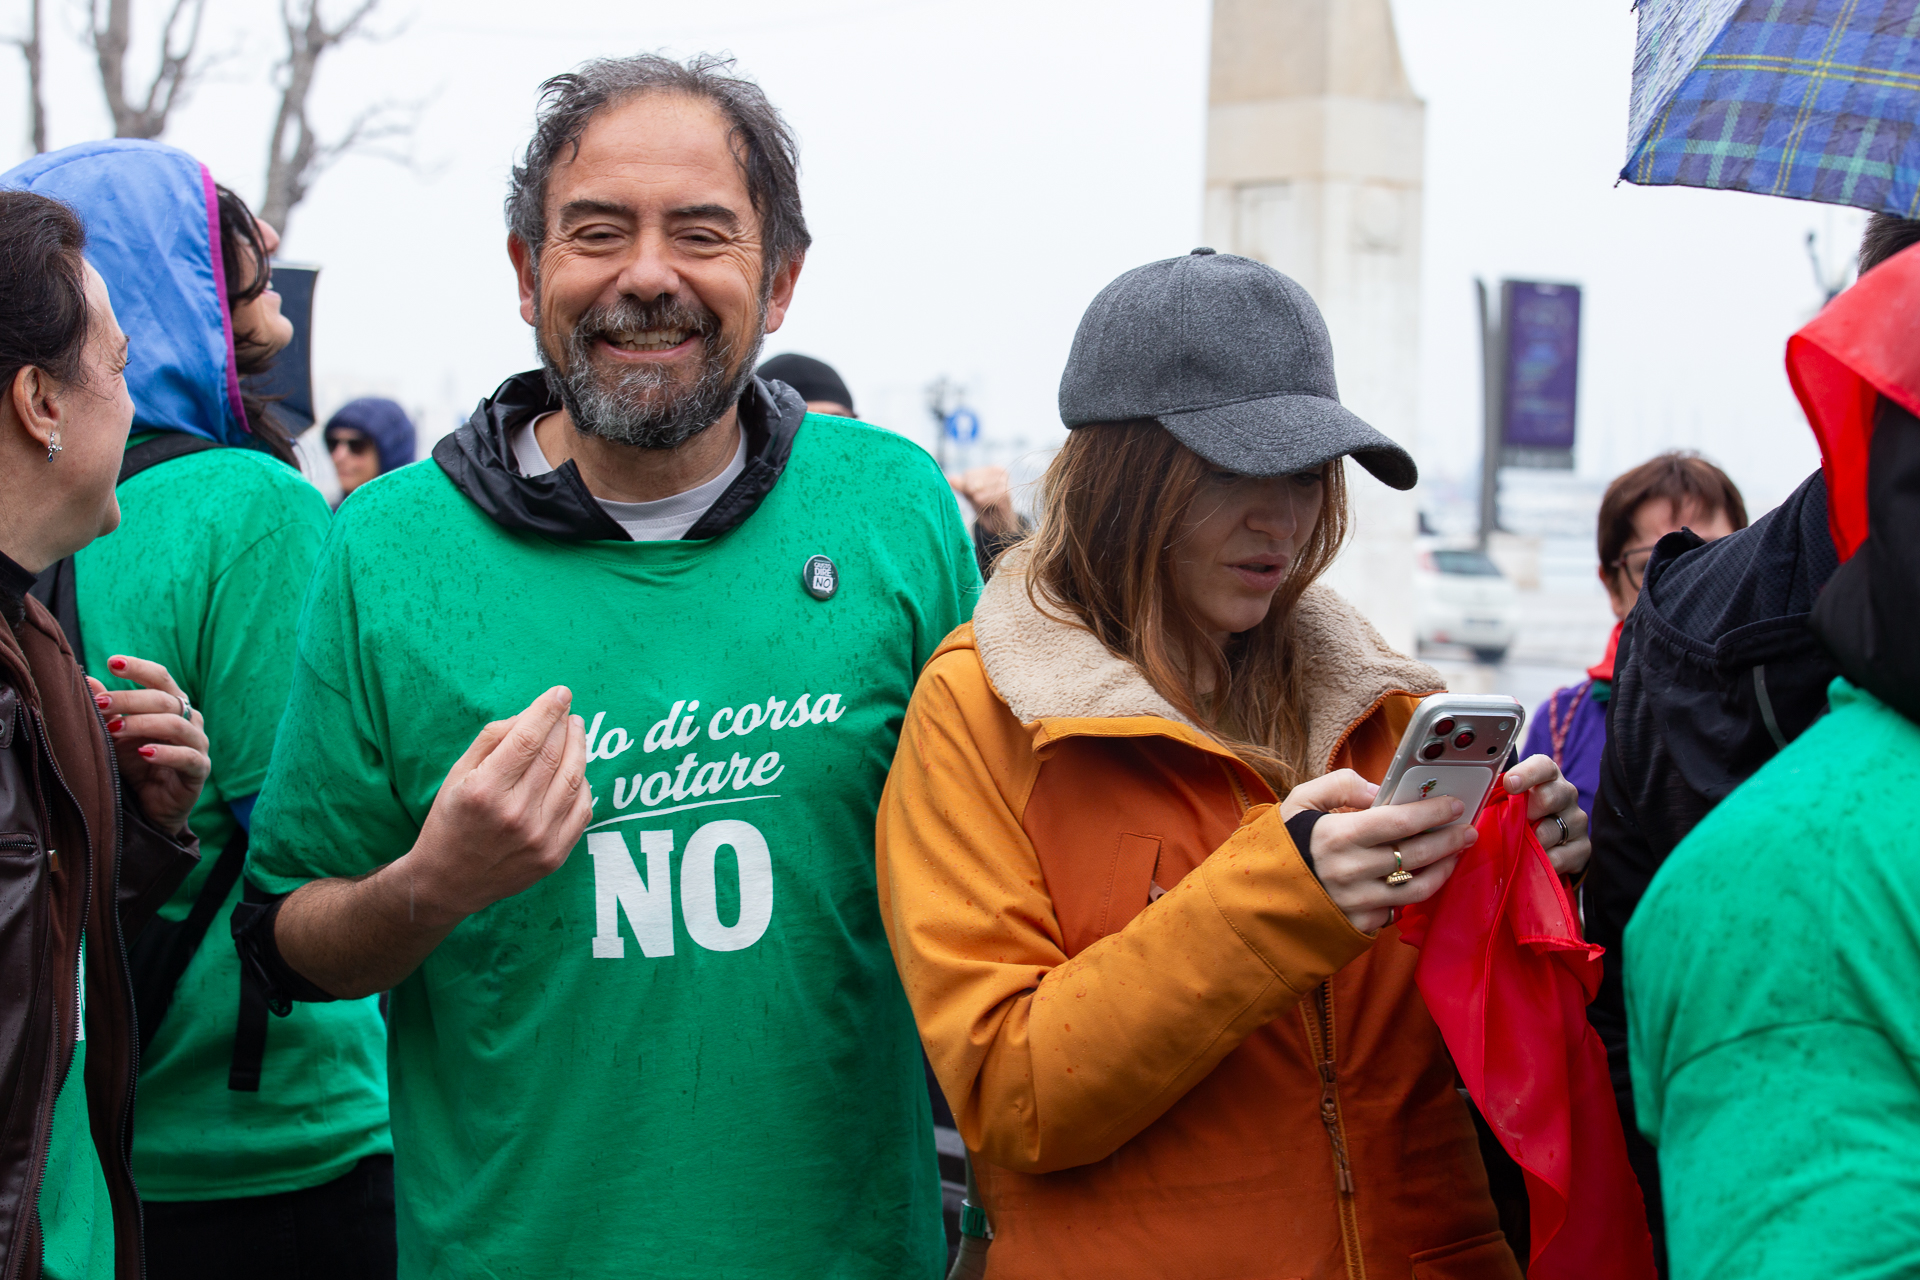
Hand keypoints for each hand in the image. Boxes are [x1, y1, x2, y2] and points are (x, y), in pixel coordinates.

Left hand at [89, 655, 210, 836]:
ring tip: (114, 729)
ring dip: (142, 723)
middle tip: (100, 703)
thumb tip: (86, 679)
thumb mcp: (117, 734)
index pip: (161, 678)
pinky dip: (165, 753)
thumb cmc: (136, 764)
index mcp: (173, 705)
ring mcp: (197, 744)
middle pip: (165, 700)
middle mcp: (190, 720)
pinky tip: (143, 753)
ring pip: (176, 724)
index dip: (139, 668)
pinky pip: (186, 757)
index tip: (112, 662)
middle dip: (129, 699)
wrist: (152, 805)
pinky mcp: (199, 770)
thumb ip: (108, 708)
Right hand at [394, 686, 591, 923]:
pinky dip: (583, 784)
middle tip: (568, 711)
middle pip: (554, 755)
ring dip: (579, 748)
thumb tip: (532, 714)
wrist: (448, 882)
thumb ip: (494, 739)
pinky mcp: (555, 856)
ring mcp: (539, 838)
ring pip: (574, 779)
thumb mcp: (458, 773)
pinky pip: (583, 809)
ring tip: (576, 730)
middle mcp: (515, 815)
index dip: (548, 711)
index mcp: (485, 790)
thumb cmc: (451, 819)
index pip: (528, 739)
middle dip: (565, 725)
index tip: (561, 693)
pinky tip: (576, 770)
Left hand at [950, 467, 1018, 535]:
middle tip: (978, 502)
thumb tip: (951, 479)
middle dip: (971, 493)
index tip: (971, 497)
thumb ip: (962, 486)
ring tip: (983, 504)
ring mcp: (1005, 482)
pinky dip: (984, 501)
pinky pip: (988, 495)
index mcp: (991, 469)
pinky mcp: (1006, 494)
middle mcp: (1000, 472)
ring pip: (980, 488)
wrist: (1000, 524)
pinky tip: (985, 506)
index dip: (964, 487)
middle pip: (974, 480)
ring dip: (977, 499)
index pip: (969, 474)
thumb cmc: (986, 508)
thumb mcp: (971, 496)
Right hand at [1280, 769, 1476, 933]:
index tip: (1454, 804)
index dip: (1432, 812)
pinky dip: (1417, 893)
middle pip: (1416, 854)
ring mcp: (1356, 903)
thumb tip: (1379, 789)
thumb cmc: (1284, 844)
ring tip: (1454, 853)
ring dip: (1443, 868)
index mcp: (1336, 835)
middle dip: (1449, 839)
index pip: (1398, 822)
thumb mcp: (1300, 802)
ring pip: (1417, 887)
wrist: (1257, 897)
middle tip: (1467, 829)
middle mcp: (1350, 871)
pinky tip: (1425, 878)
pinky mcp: (1359, 926)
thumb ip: (1340, 785)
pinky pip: (1399, 910)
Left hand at [1502, 754, 1589, 877]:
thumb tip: (1472, 802)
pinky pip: (1559, 857)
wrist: (1551, 846)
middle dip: (1527, 812)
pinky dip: (1542, 861)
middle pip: (1550, 797)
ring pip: (1551, 830)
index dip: (1526, 774)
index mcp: (1547, 777)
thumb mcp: (1509, 803)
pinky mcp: (1583, 848)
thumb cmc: (1523, 818)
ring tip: (1520, 845)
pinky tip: (1534, 861)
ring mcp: (1576, 821)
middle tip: (1513, 823)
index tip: (1510, 784)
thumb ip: (1498, 798)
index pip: (1542, 767)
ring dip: (1530, 841)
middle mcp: (1566, 794)